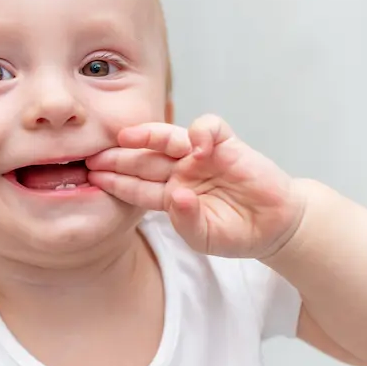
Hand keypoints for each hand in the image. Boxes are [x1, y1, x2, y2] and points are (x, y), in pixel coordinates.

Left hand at [86, 115, 305, 257]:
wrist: (274, 226)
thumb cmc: (235, 232)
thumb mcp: (204, 236)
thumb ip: (186, 220)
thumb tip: (177, 195)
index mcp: (169, 194)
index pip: (136, 186)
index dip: (115, 181)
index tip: (92, 178)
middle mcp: (180, 171)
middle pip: (144, 160)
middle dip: (119, 157)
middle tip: (93, 154)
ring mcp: (201, 156)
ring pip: (169, 139)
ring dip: (148, 136)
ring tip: (126, 136)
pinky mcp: (227, 145)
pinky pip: (210, 129)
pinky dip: (202, 131)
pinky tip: (195, 143)